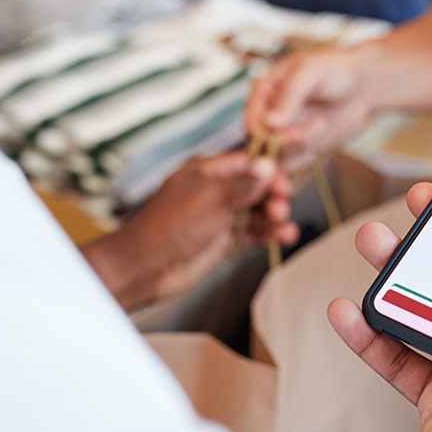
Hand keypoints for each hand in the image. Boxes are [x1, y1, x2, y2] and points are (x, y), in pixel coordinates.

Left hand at [82, 152, 296, 310]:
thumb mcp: (211, 197)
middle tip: (281, 211)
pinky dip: (268, 235)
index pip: (249, 164)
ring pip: (258, 212)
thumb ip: (243, 183)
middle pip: (258, 188)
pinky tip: (281, 239)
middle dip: (275, 198)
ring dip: (276, 219)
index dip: (271, 173)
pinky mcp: (223, 240)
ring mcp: (220, 216)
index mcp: (209, 172)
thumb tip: (269, 166)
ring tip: (285, 231)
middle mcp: (216, 191)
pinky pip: (253, 233)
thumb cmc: (171, 226)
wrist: (145, 267)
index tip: (285, 187)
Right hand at [246, 47, 373, 171]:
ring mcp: (284, 131)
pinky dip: (306, 155)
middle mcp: (268, 114)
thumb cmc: (335, 69)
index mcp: (263, 91)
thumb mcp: (310, 73)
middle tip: (304, 135)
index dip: (261, 134)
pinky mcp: (300, 145)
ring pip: (279, 155)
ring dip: (299, 147)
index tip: (283, 135)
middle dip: (283, 144)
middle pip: (262, 144)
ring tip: (321, 124)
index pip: (251, 119)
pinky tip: (321, 132)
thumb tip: (269, 123)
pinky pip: (294, 161)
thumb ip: (289, 96)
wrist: (364, 84)